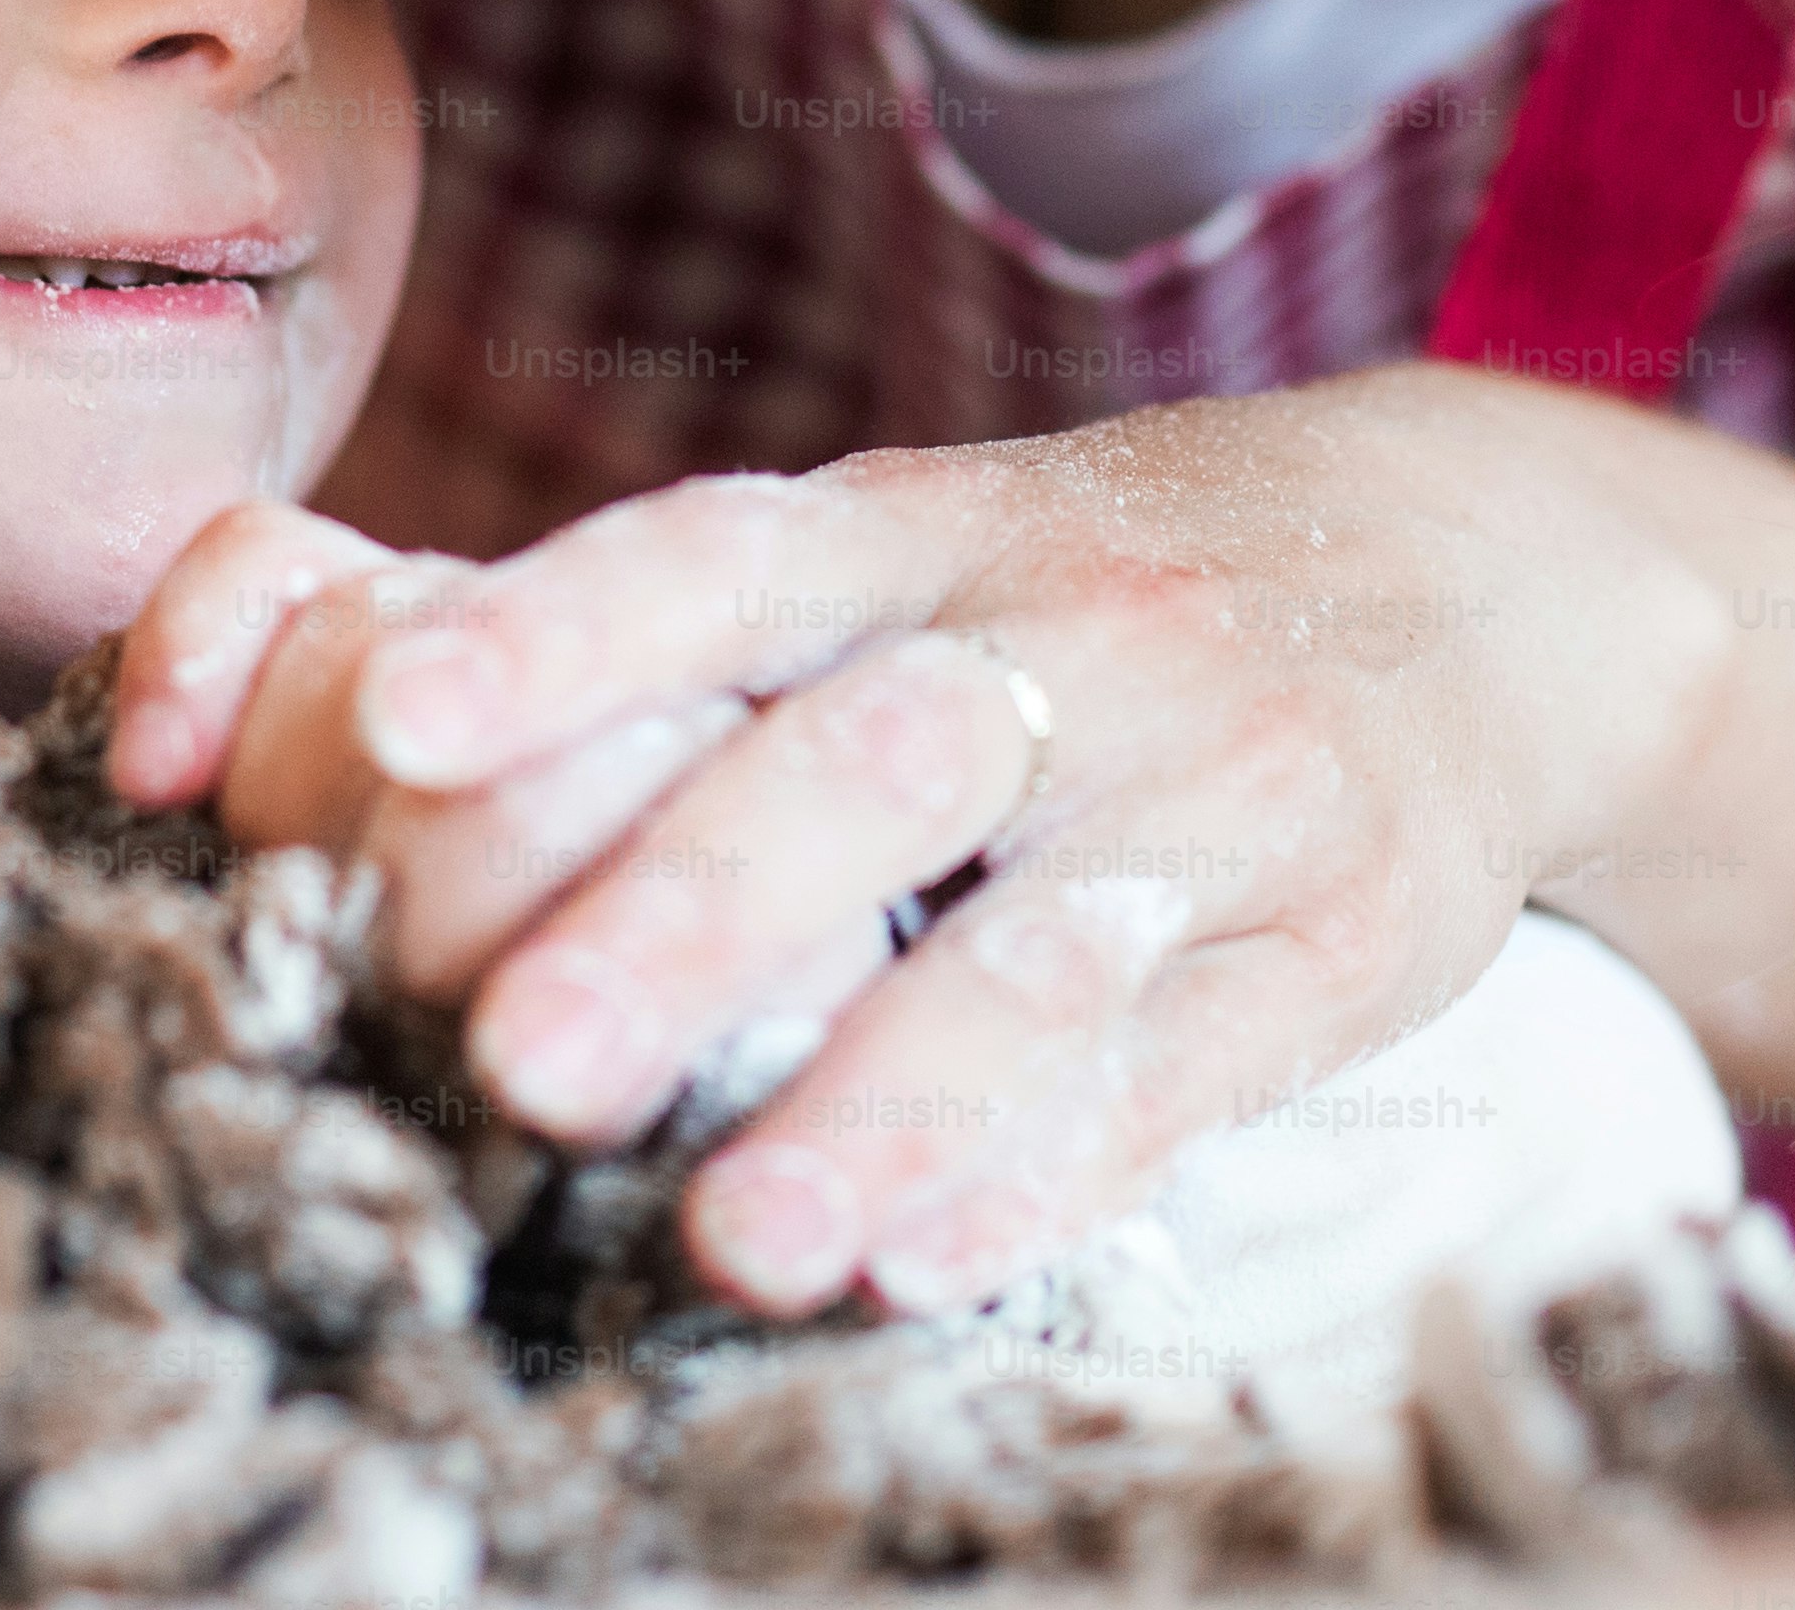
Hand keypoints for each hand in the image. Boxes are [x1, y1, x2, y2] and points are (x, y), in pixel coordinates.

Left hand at [108, 375, 1733, 1318]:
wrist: (1478, 569)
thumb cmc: (1079, 588)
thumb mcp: (905, 544)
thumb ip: (662, 639)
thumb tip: (316, 718)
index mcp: (920, 531)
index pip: (724, 558)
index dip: (565, 631)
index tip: (396, 717)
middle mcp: (1066, 638)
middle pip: (864, 761)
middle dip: (687, 911)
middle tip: (513, 1051)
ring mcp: (1217, 791)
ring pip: (1036, 945)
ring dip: (872, 1099)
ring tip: (725, 1237)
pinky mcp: (1334, 943)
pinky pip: (1185, 1066)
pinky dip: (1047, 1168)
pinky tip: (922, 1264)